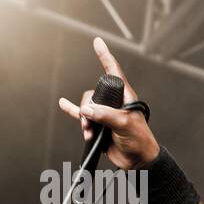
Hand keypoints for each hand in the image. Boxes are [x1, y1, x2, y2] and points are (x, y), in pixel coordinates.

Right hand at [57, 37, 159, 168]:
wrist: (137, 161)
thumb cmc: (139, 141)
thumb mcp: (124, 124)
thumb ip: (105, 115)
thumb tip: (85, 110)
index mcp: (125, 97)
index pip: (114, 72)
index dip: (105, 56)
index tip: (98, 42)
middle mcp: (114, 103)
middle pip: (93, 93)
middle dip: (87, 107)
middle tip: (91, 123)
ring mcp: (106, 114)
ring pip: (86, 107)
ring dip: (83, 119)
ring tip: (89, 131)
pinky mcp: (99, 125)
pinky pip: (81, 114)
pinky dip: (72, 109)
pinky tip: (64, 104)